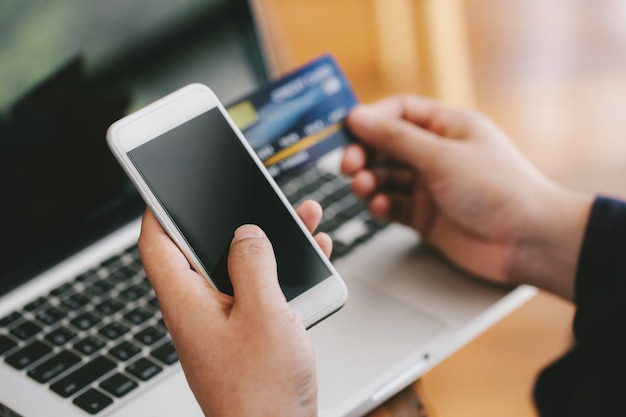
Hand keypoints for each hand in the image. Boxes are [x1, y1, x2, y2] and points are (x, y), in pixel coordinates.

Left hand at [138, 200, 329, 416]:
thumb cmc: (261, 392)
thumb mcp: (263, 313)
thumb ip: (253, 264)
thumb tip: (246, 234)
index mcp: (187, 302)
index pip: (157, 244)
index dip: (159, 210)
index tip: (169, 187)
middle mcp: (200, 311)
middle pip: (206, 251)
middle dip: (235, 220)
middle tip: (256, 197)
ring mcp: (224, 325)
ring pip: (241, 269)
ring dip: (269, 244)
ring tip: (300, 219)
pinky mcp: (247, 336)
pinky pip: (260, 292)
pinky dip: (282, 272)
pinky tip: (310, 259)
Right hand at [342, 94, 592, 299]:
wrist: (527, 241)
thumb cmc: (499, 189)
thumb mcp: (442, 156)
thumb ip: (396, 138)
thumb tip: (358, 117)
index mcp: (447, 127)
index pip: (399, 112)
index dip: (371, 118)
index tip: (346, 129)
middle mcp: (437, 154)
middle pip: (387, 145)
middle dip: (365, 154)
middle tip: (349, 164)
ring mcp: (430, 186)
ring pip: (386, 177)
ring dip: (370, 181)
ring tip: (363, 188)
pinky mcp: (425, 216)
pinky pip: (392, 205)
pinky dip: (381, 205)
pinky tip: (379, 207)